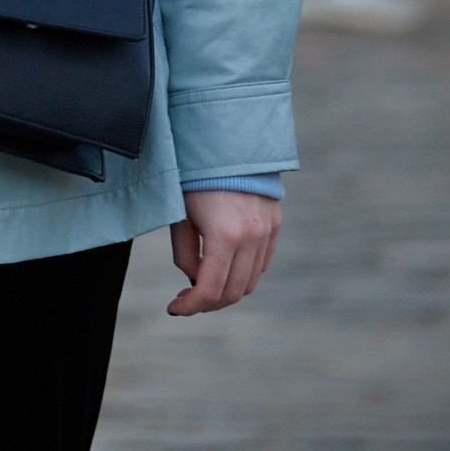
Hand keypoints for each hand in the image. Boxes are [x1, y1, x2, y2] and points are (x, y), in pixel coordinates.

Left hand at [167, 189, 280, 315]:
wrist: (225, 142)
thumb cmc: (193, 177)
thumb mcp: (179, 214)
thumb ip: (184, 253)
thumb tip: (194, 280)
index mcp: (224, 235)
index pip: (211, 288)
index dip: (191, 305)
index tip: (174, 308)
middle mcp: (252, 237)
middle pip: (234, 291)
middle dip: (208, 302)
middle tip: (185, 301)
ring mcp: (268, 232)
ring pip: (251, 280)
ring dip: (227, 290)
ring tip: (201, 283)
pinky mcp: (275, 224)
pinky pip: (261, 262)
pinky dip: (242, 272)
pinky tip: (222, 265)